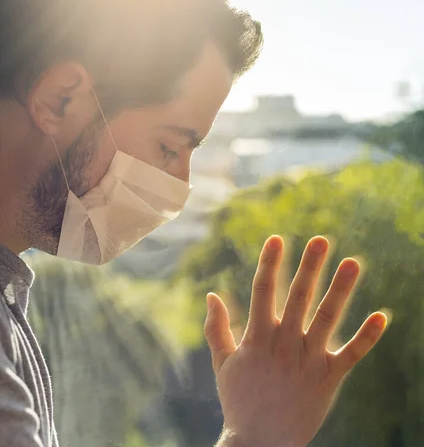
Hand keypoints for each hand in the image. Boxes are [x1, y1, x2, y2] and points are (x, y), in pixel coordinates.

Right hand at [204, 235, 386, 446]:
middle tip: (322, 239)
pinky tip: (382, 315)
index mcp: (259, 337)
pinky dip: (367, 336)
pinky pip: (351, 354)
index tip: (277, 238)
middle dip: (311, 266)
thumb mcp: (222, 364)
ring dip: (341, 289)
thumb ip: (217, 328)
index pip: (264, 290)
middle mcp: (285, 342)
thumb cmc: (239, 401)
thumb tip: (211, 294)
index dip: (270, 263)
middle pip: (300, 296)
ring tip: (353, 263)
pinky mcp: (329, 379)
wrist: (260, 445)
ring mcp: (309, 359)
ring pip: (328, 317)